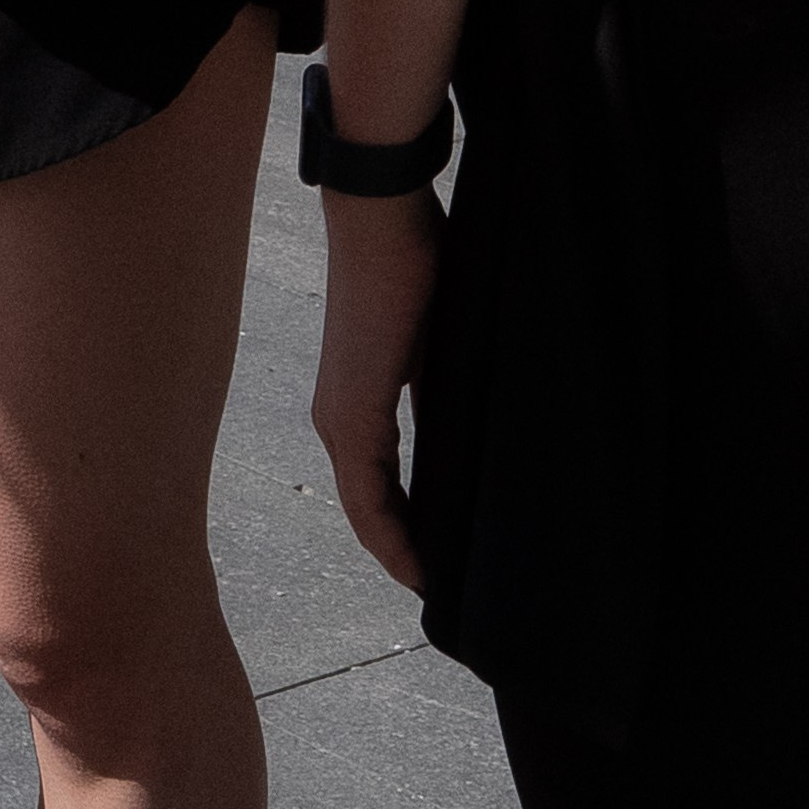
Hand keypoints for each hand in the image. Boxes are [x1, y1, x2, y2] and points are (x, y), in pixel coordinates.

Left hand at [311, 183, 445, 593]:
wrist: (381, 218)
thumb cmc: (413, 263)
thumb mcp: (437, 343)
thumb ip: (441, 391)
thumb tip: (471, 430)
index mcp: (356, 403)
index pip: (378, 487)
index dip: (406, 530)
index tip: (439, 564)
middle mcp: (337, 420)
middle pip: (370, 509)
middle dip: (405, 551)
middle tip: (445, 589)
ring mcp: (340, 421)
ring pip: (366, 511)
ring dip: (399, 550)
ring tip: (436, 588)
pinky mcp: (351, 416)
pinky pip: (367, 498)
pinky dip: (391, 536)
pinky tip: (418, 566)